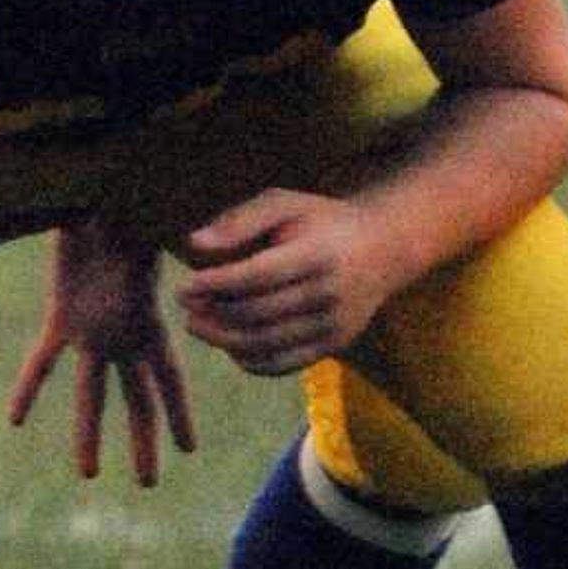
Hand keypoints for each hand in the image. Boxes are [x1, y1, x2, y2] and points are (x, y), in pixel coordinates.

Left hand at [7, 217, 196, 483]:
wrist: (95, 195)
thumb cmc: (130, 207)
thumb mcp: (156, 229)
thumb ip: (172, 241)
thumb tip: (196, 229)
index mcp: (147, 323)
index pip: (168, 379)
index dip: (178, 414)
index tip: (189, 450)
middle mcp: (123, 336)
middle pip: (136, 400)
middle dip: (143, 440)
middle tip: (146, 483)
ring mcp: (92, 330)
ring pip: (92, 393)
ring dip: (88, 434)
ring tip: (87, 474)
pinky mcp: (62, 317)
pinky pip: (43, 362)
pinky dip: (30, 389)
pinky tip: (16, 420)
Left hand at [178, 189, 395, 374]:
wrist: (384, 248)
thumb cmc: (322, 221)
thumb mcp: (285, 204)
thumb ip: (240, 220)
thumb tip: (195, 243)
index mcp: (317, 254)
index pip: (257, 276)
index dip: (215, 285)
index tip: (183, 287)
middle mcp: (329, 294)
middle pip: (258, 314)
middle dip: (213, 315)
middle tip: (186, 309)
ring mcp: (335, 325)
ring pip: (268, 344)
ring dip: (224, 341)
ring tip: (198, 326)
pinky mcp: (335, 346)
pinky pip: (285, 364)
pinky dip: (251, 360)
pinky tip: (229, 345)